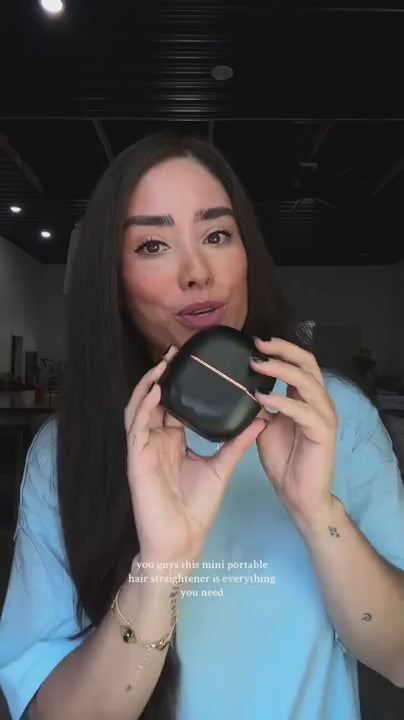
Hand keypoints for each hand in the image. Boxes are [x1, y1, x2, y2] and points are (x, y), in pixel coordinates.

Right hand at [125, 345, 266, 565]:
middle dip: (163, 375)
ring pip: (140, 407)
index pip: (173, 404)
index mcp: (172, 440)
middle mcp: (156, 440)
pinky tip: (156, 390)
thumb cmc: (196, 507)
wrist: (183, 541)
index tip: (194, 361)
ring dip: (149, 384)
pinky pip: (136, 427)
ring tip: (164, 364)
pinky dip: (144, 406)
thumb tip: (260, 420)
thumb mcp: (221, 467)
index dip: (180, 382)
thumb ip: (236, 442)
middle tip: (177, 352)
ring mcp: (144, 448)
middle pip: (154, 400)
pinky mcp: (136, 459)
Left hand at [250, 337, 337, 531]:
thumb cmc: (284, 460)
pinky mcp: (323, 432)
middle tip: (258, 345)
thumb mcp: (266, 426)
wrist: (299, 495)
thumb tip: (241, 387)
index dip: (282, 349)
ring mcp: (324, 416)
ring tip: (256, 365)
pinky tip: (262, 397)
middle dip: (283, 350)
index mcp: (307, 397)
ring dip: (280, 370)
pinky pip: (302, 410)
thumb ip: (260, 406)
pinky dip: (282, 400)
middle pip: (308, 363)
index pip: (300, 362)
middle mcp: (319, 402)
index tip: (256, 342)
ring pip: (307, 381)